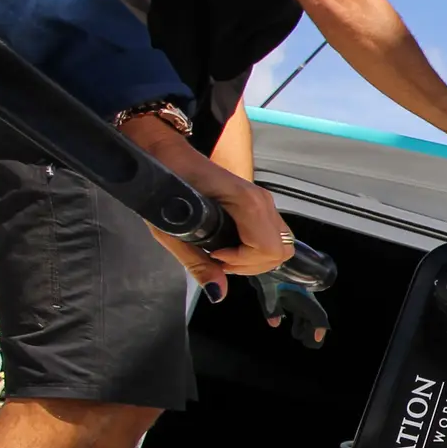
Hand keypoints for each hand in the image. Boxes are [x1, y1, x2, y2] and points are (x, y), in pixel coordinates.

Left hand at [122, 114, 293, 295]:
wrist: (165, 154)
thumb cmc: (165, 186)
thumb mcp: (172, 230)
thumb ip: (197, 263)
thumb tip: (218, 293)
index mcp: (246, 202)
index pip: (267, 248)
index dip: (242, 262)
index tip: (214, 255)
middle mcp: (262, 201)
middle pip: (280, 250)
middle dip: (252, 265)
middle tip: (219, 261)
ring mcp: (264, 201)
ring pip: (281, 244)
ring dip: (255, 259)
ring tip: (224, 254)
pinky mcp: (260, 204)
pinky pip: (273, 235)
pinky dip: (256, 249)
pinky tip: (230, 245)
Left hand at [249, 271, 328, 347]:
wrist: (264, 254)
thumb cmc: (267, 271)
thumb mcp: (267, 289)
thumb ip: (271, 307)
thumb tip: (275, 324)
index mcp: (302, 297)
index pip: (317, 315)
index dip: (320, 327)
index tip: (317, 339)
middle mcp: (303, 297)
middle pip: (314, 316)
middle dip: (313, 330)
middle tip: (309, 343)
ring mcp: (298, 296)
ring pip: (307, 314)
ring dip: (305, 326)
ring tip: (299, 335)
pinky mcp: (291, 293)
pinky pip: (300, 310)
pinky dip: (299, 320)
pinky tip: (291, 325)